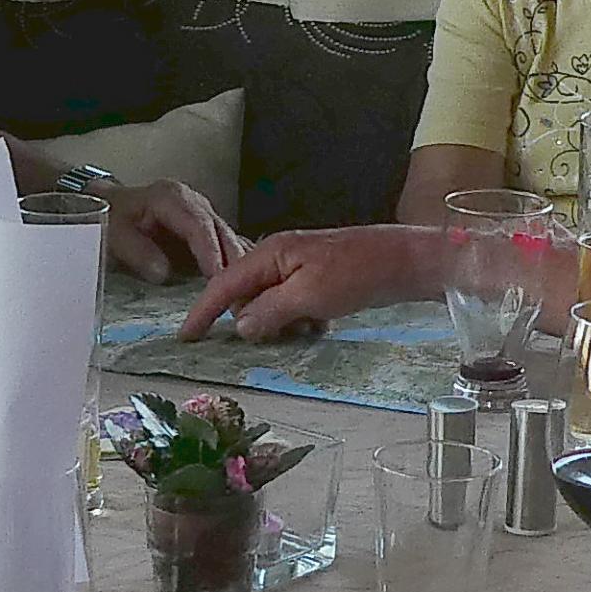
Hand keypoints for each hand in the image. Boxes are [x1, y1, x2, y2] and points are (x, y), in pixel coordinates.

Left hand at [103, 179, 243, 282]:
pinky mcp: (209, 231)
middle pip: (222, 232)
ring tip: (250, 294)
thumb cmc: (112, 219)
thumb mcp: (113, 233)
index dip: (210, 251)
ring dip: (242, 267)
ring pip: (230, 240)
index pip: (198, 224)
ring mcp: (205, 216)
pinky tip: (250, 286)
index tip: (218, 277)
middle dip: (235, 262)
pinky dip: (239, 265)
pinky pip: (229, 247)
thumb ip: (136, 251)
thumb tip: (164, 273)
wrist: (110, 207)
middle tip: (244, 292)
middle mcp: (194, 203)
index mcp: (171, 198)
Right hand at [176, 223, 438, 341]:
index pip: (223, 284)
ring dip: (283, 323)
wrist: (406, 261)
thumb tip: (239, 327)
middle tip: (287, 332)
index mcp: (270, 253)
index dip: (202, 312)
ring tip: (312, 326)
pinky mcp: (316, 279)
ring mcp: (297, 268)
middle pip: (245, 296)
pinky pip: (292, 306)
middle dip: (256, 321)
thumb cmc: (359, 273)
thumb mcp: (310, 296)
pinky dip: (301, 320)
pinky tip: (324, 323)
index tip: (184, 337)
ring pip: (269, 305)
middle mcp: (278, 257)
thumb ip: (269, 311)